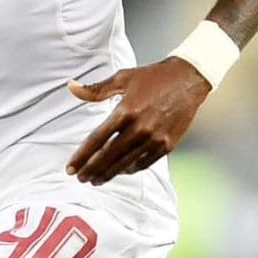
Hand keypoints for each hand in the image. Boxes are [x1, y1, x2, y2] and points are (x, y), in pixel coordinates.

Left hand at [65, 58, 210, 184]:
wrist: (188, 79)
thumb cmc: (152, 77)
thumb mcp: (122, 77)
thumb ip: (96, 88)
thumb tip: (71, 86)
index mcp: (125, 111)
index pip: (97, 139)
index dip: (82, 156)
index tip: (70, 167)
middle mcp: (139, 128)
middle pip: (109, 156)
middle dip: (92, 170)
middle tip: (80, 178)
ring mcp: (154, 138)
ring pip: (126, 163)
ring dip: (109, 174)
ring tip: (96, 180)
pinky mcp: (167, 145)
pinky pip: (144, 163)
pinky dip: (130, 169)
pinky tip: (120, 171)